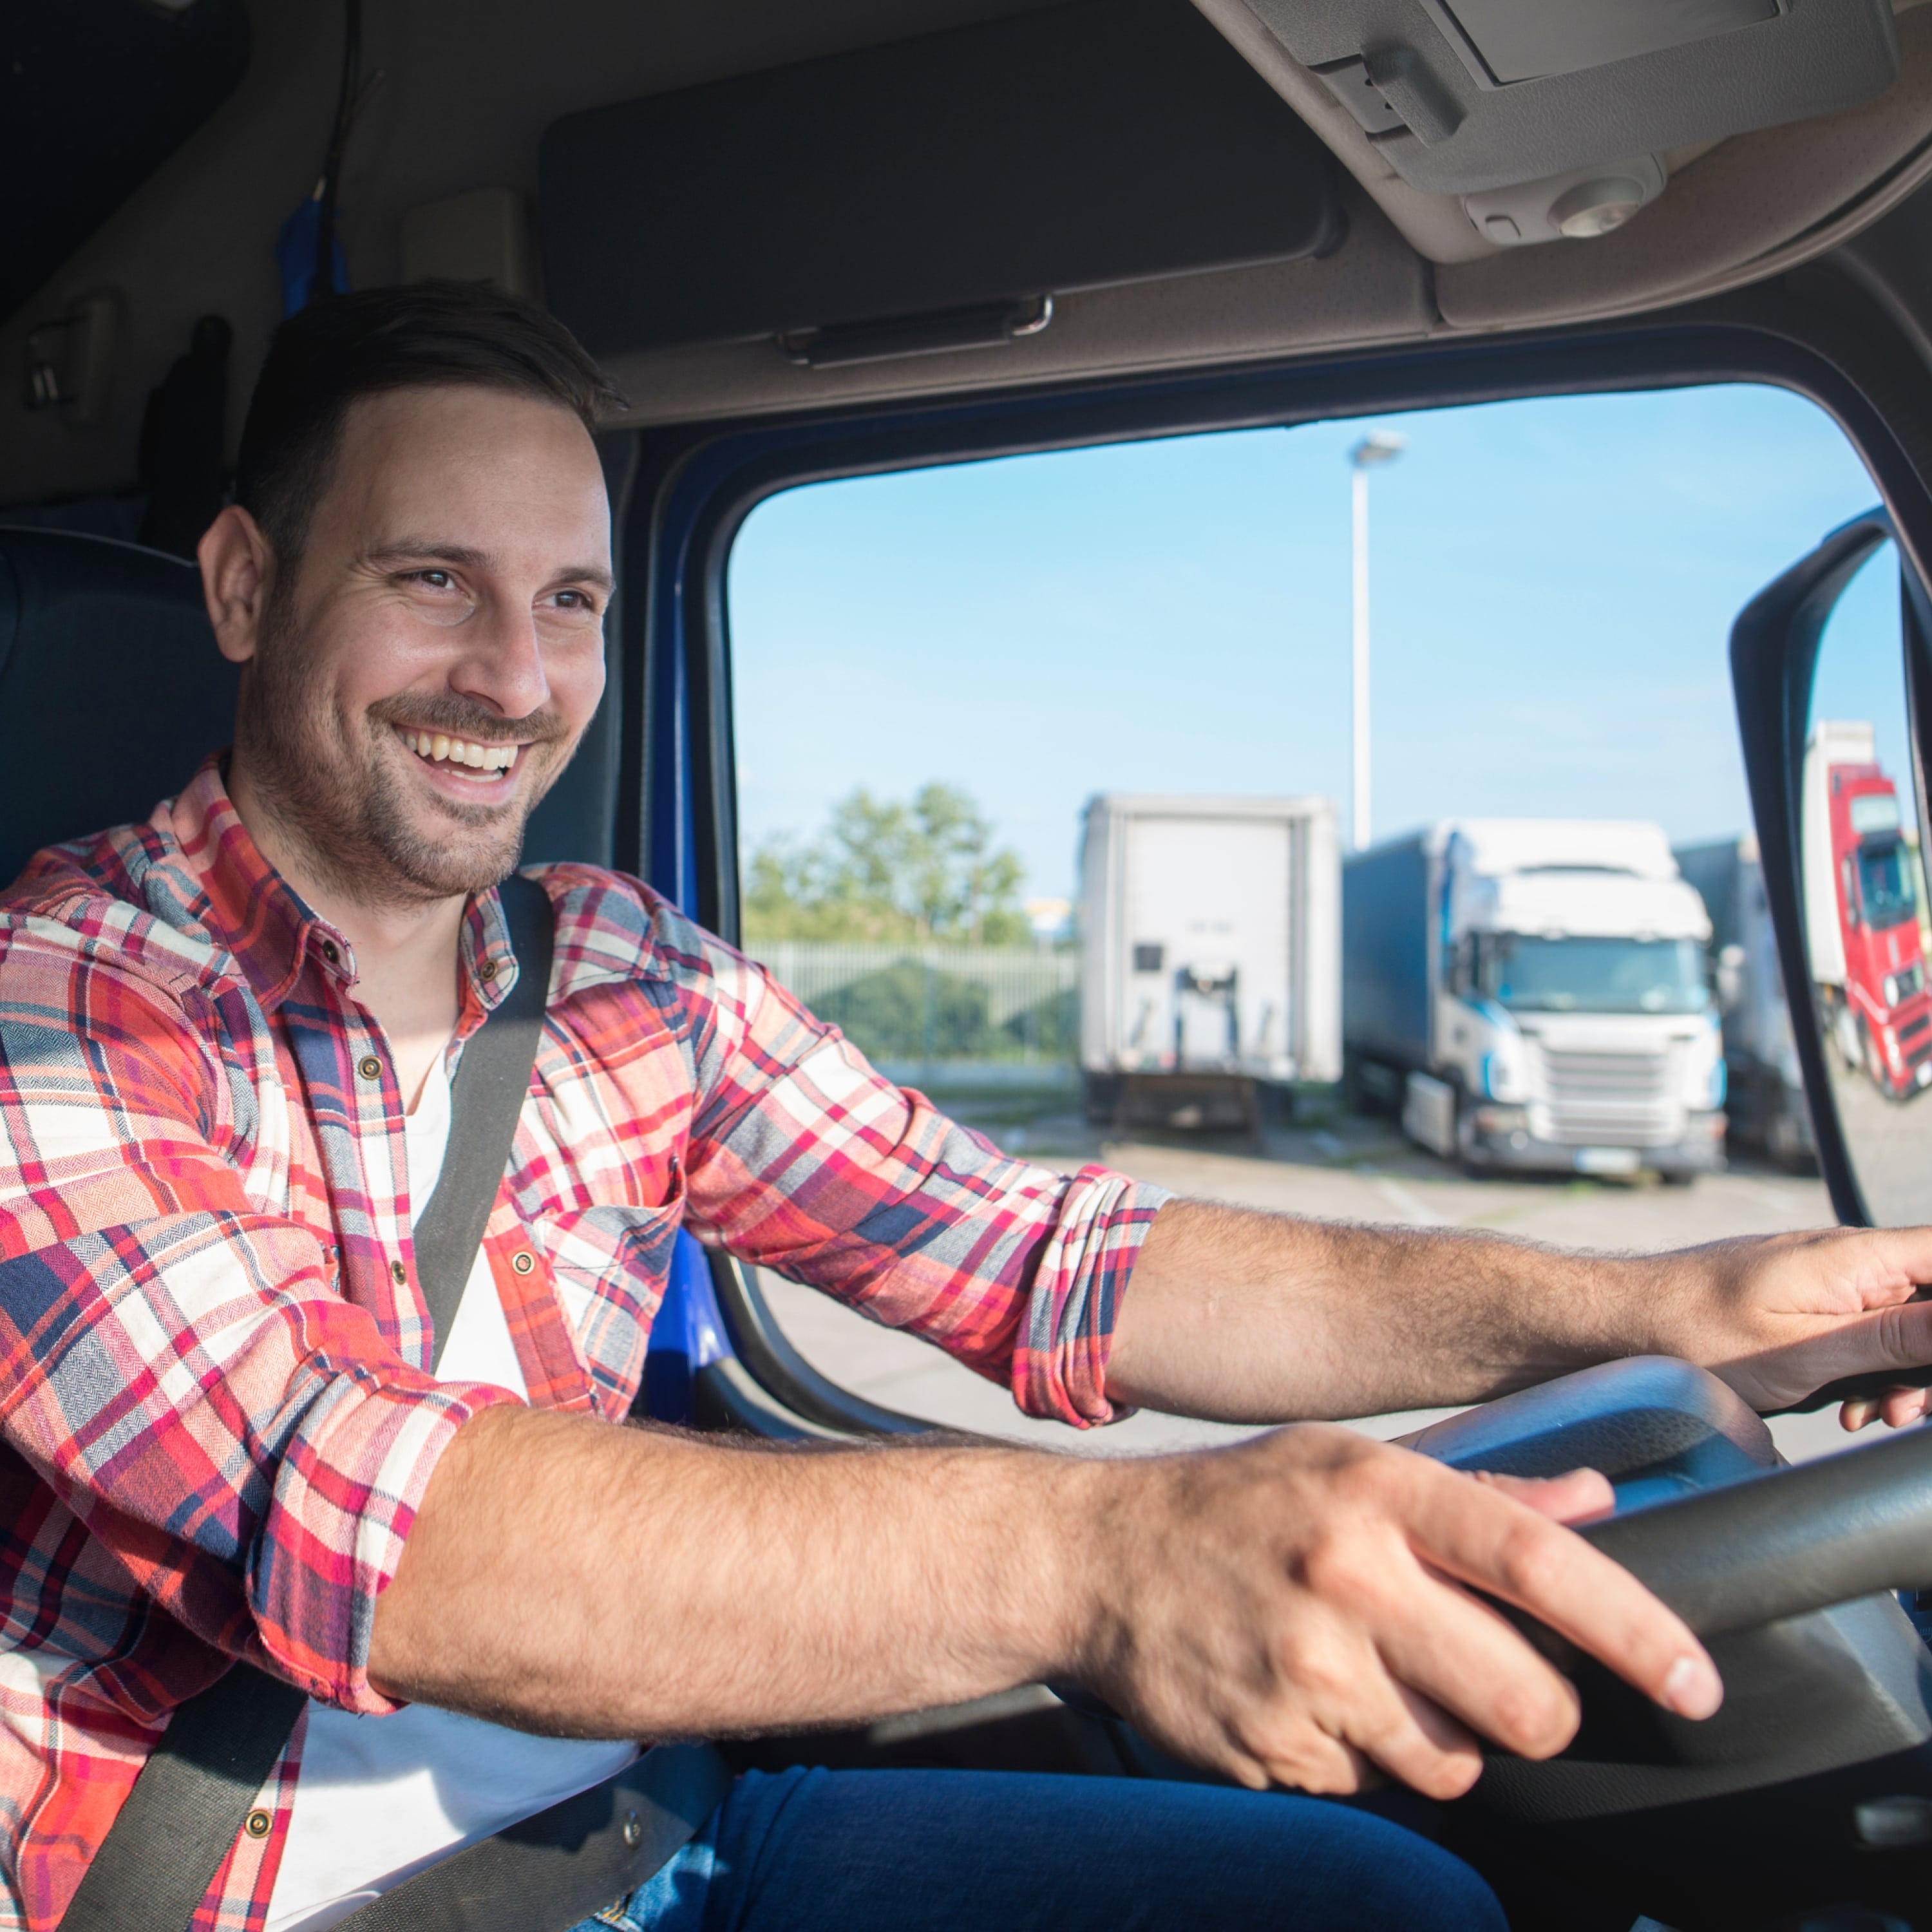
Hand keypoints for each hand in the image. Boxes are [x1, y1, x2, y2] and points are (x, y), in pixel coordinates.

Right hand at [1078, 1426, 1720, 1799]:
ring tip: (1370, 1676)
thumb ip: (1481, 1492)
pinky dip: (1357, 1758)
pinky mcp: (1269, 1751)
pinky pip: (1369, 1788)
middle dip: (1533, 1714)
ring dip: (1437, 1741)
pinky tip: (1305, 1695)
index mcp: (1378, 1495)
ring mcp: (1304, 1674)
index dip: (1633, 1629)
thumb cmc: (1240, 1502)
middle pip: (1526, 1707)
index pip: (1538, 1563)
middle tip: (1492, 1683)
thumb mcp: (1353, 1466)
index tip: (1694, 1681)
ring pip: (1454, 1766)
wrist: (1094, 1558)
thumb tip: (1598, 1503)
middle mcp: (1346, 1580)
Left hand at [1648, 1226, 1931, 1418]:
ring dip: (1901, 1376)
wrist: (1622, 1322)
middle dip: (1929, 1364)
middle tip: (1906, 1413)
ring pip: (1906, 1324)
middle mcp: (1851, 1259)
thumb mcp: (1804, 1351)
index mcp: (1857, 1258)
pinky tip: (1847, 1405)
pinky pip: (1866, 1331)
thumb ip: (1894, 1338)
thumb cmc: (1693, 1332)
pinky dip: (1868, 1371)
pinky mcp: (1811, 1303)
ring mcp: (1830, 1280)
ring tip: (1868, 1413)